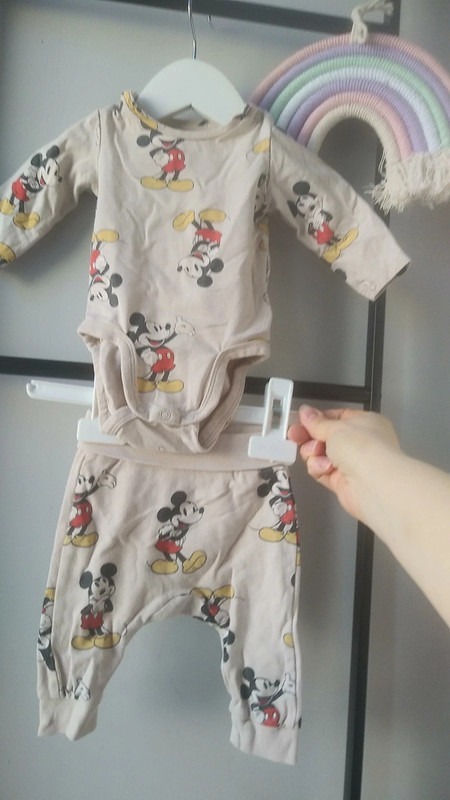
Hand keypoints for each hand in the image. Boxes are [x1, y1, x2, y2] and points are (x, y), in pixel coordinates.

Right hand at [288, 405, 399, 522]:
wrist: (373, 483)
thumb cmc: (360, 445)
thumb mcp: (336, 427)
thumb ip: (317, 422)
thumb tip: (304, 411)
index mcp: (364, 423)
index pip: (336, 417)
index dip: (317, 419)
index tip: (299, 420)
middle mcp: (359, 442)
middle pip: (325, 437)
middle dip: (309, 437)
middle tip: (293, 435)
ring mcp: (350, 463)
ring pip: (320, 455)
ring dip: (314, 453)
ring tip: (317, 453)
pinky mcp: (342, 482)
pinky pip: (322, 471)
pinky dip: (319, 468)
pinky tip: (325, 468)